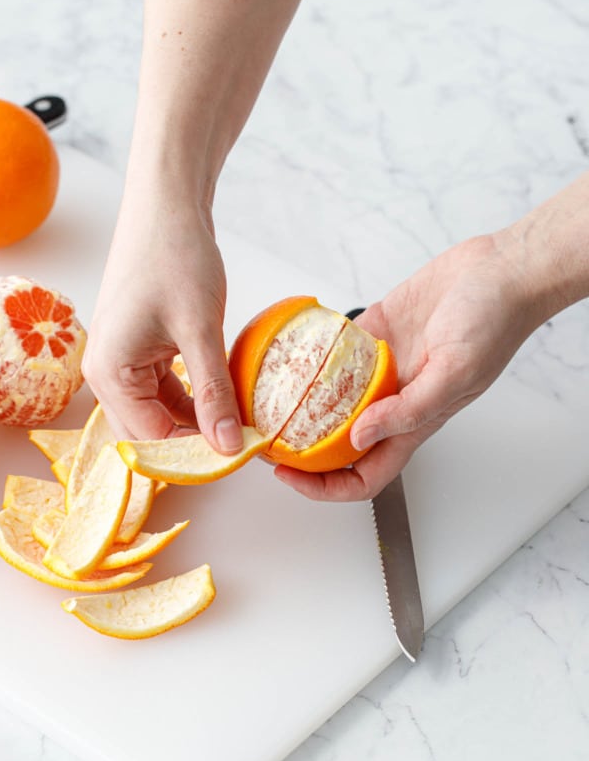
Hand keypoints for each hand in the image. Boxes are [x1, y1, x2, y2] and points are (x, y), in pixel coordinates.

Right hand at [82, 193, 242, 452]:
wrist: (166, 207)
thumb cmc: (175, 257)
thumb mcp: (201, 330)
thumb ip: (214, 393)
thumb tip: (230, 446)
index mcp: (111, 374)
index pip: (152, 441)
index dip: (197, 454)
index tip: (241, 455)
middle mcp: (107, 375)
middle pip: (149, 435)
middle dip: (194, 445)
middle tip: (241, 446)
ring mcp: (121, 363)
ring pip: (159, 415)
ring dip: (196, 423)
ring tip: (240, 425)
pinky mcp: (138, 351)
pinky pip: (165, 392)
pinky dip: (194, 400)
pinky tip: (225, 399)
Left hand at [274, 233, 544, 500]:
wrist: (498, 272)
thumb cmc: (493, 325)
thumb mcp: (454, 374)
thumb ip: (408, 410)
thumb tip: (359, 438)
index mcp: (412, 423)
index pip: (363, 476)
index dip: (325, 487)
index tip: (289, 475)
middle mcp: (390, 401)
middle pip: (336, 445)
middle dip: (299, 450)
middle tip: (262, 436)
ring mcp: (379, 369)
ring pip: (329, 400)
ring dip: (299, 403)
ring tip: (262, 398)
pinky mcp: (373, 335)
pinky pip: (333, 353)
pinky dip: (310, 355)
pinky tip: (287, 350)